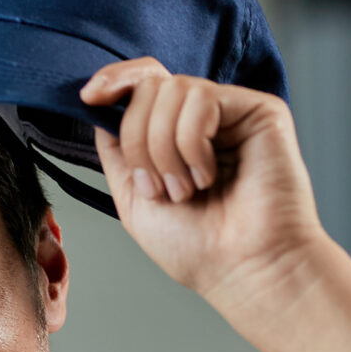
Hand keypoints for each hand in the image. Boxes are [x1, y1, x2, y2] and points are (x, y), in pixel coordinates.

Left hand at [80, 58, 325, 308]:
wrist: (244, 271)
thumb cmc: (200, 249)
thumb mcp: (134, 196)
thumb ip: (117, 147)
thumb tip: (101, 104)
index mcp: (180, 134)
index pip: (144, 81)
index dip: (113, 80)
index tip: (89, 98)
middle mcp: (207, 119)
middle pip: (149, 87)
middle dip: (139, 140)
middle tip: (159, 190)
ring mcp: (234, 112)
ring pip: (171, 90)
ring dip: (164, 148)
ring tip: (187, 190)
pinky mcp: (261, 110)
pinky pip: (201, 98)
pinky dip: (191, 143)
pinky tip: (209, 175)